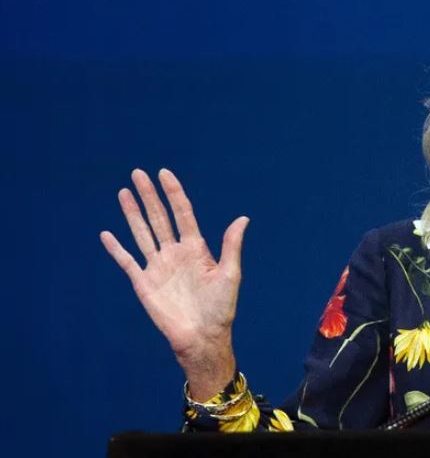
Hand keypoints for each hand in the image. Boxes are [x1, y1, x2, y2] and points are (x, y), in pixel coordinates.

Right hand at [100, 168, 247, 396]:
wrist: (202, 337)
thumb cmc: (221, 308)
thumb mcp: (230, 274)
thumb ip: (231, 245)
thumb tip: (243, 217)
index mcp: (196, 249)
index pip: (182, 214)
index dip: (174, 193)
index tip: (164, 173)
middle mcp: (175, 253)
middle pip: (159, 217)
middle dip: (149, 195)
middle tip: (138, 173)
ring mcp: (158, 267)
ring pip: (142, 233)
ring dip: (132, 213)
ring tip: (124, 192)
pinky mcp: (144, 283)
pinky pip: (127, 261)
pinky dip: (116, 248)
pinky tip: (107, 234)